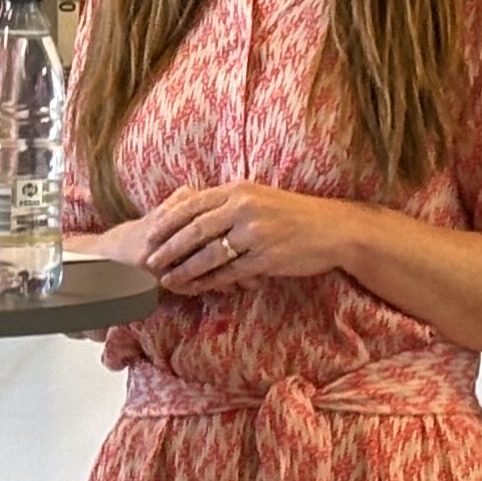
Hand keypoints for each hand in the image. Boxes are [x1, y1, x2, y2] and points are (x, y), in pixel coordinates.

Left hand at [136, 182, 369, 297]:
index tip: (150, 235)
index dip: (168, 222)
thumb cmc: (295, 214)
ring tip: (167, 281)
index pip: (193, 205)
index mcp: (239, 191)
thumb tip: (197, 211)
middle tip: (148, 263)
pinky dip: (210, 282)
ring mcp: (255, 234)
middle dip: (168, 248)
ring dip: (184, 270)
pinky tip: (197, 289)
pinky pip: (230, 273)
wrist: (333, 229)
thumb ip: (230, 203)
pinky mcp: (266, 258)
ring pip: (209, 255)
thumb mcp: (260, 198)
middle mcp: (244, 208)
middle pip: (195, 230)